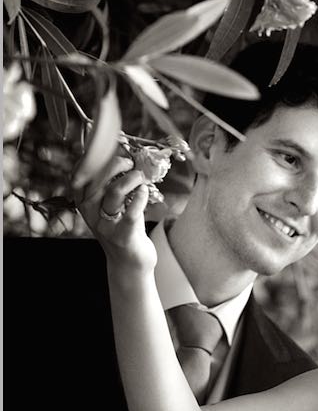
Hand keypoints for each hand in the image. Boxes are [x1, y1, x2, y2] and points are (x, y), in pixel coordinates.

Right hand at [76, 157, 156, 274]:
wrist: (128, 263)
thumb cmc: (122, 228)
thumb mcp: (111, 207)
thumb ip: (110, 185)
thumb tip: (122, 156)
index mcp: (83, 202)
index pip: (79, 176)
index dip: (92, 159)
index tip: (107, 147)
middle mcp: (90, 212)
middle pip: (97, 180)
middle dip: (115, 165)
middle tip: (130, 163)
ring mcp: (106, 224)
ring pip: (114, 193)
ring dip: (131, 179)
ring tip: (141, 177)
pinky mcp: (124, 235)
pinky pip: (131, 212)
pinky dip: (140, 197)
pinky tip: (145, 190)